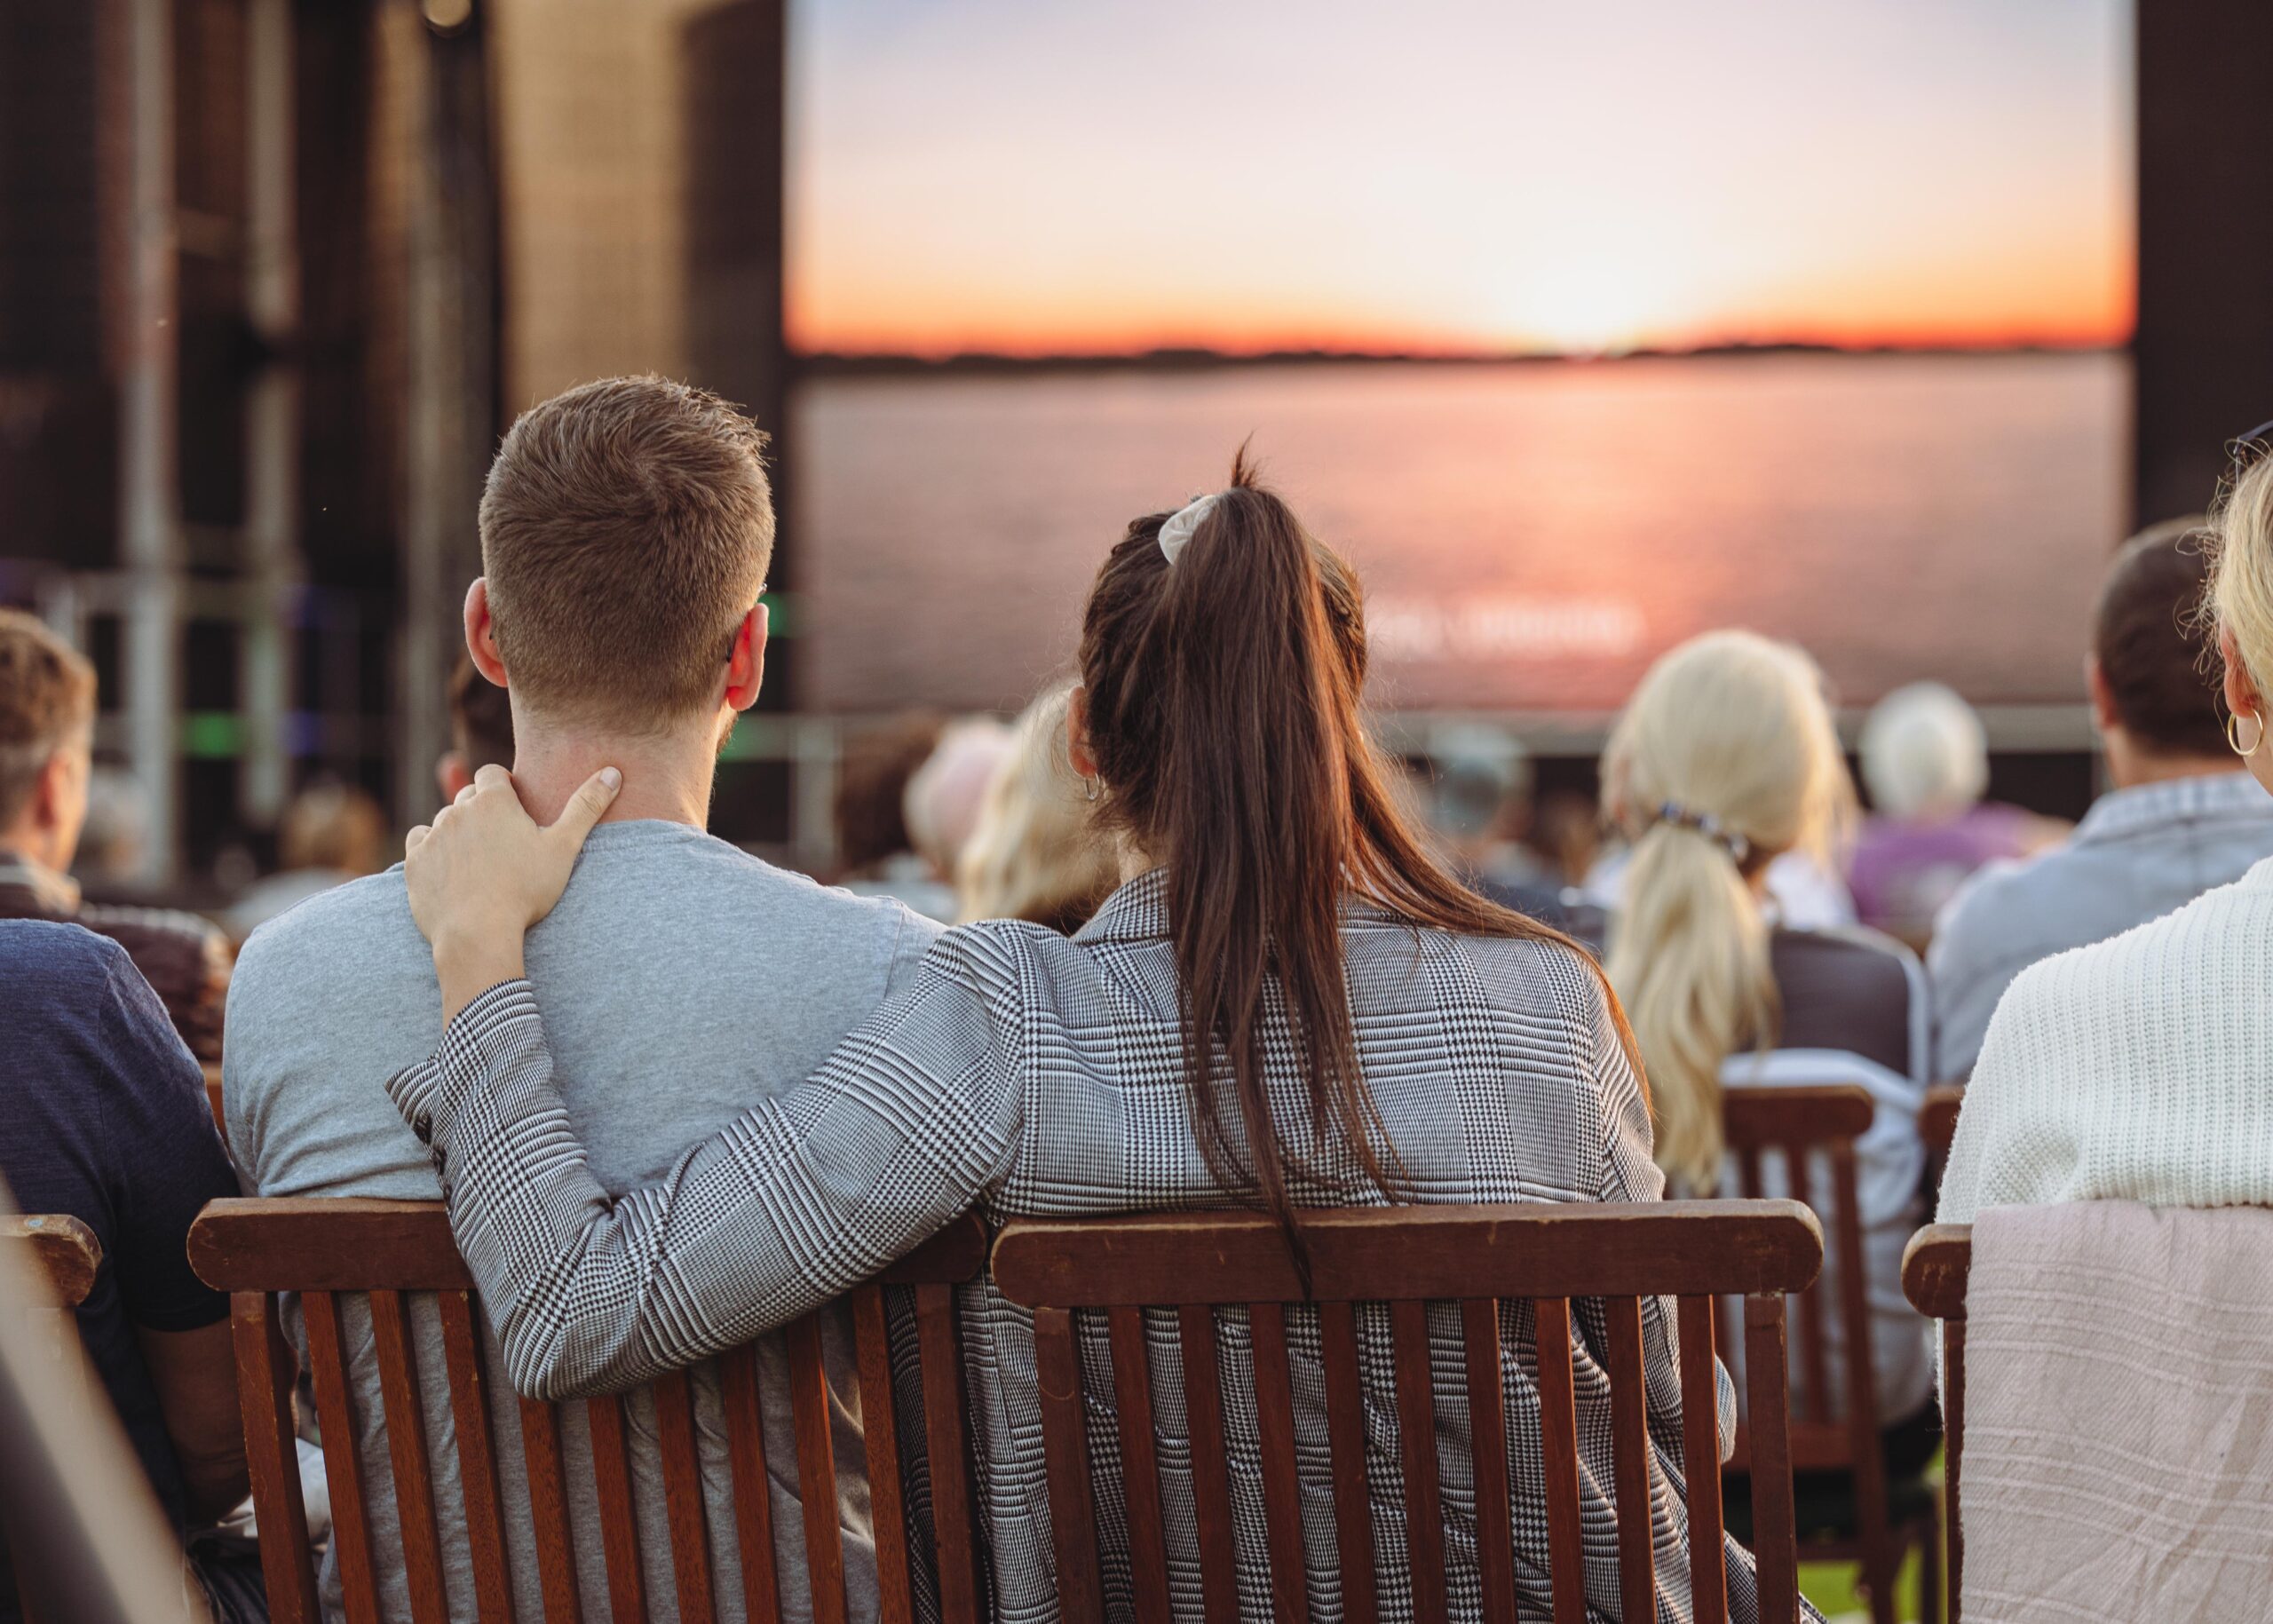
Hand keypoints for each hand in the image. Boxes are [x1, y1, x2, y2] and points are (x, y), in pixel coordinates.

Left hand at [404, 763, 620, 1019]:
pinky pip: (420, 842)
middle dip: (482, 810)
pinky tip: (451, 869)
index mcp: (494, 801)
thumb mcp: (564, 848)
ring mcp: (433, 835)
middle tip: (501, 840)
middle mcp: (458, 810)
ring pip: (444, 820)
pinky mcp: (414, 861)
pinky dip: (433, 850)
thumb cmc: (526, 891)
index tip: (514, 809)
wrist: (478, 934)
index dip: (503, 787)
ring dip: (459, 831)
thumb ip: (587, 807)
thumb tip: (614, 771)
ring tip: (479, 861)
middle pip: (468, 796)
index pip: (492, 774)